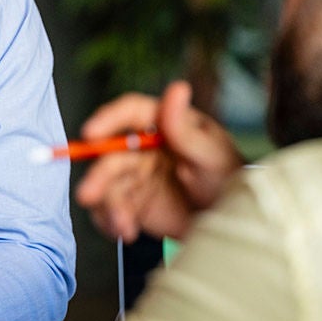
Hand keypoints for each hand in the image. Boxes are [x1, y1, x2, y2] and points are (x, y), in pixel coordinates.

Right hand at [75, 80, 244, 241]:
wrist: (233, 221)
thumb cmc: (228, 178)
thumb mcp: (212, 154)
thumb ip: (186, 130)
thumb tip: (177, 89)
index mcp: (162, 124)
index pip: (130, 113)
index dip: (107, 119)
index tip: (91, 133)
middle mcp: (142, 147)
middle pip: (110, 154)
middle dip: (98, 176)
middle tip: (89, 194)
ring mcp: (135, 176)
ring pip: (107, 186)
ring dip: (108, 206)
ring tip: (123, 225)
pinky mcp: (132, 203)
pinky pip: (110, 210)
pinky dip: (111, 222)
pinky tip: (126, 232)